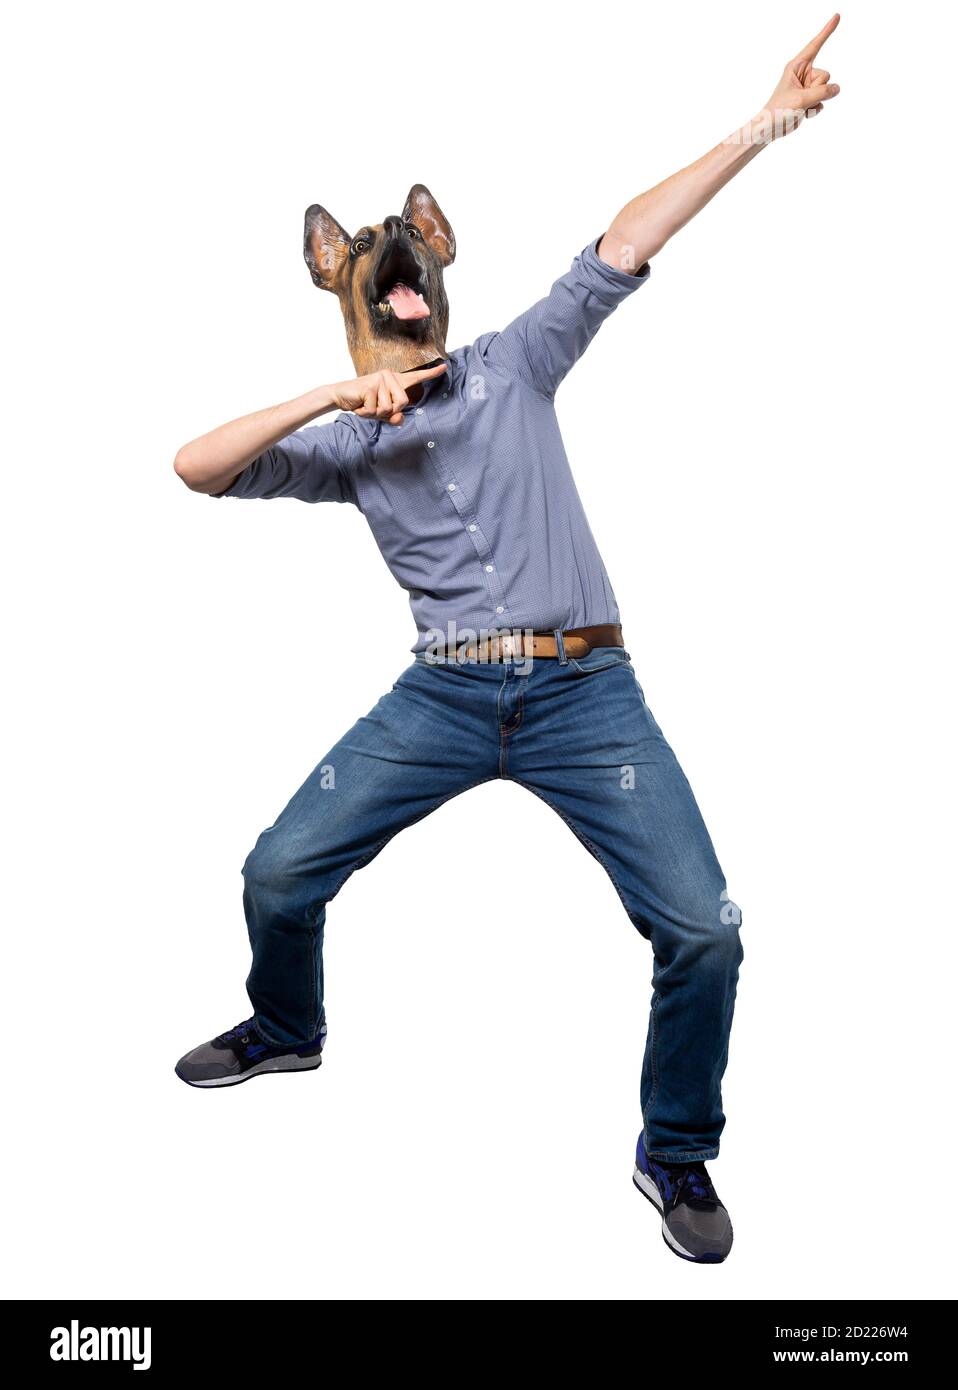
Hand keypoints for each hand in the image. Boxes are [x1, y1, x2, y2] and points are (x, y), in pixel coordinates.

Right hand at [330, 362, 446, 425]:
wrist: (341, 396)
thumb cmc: (364, 403)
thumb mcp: (381, 413)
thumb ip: (393, 417)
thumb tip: (400, 420)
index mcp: (395, 380)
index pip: (415, 378)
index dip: (431, 374)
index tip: (445, 367)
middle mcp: (389, 375)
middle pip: (403, 402)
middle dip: (390, 411)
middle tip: (375, 407)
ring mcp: (380, 379)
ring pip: (390, 407)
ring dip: (376, 413)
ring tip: (366, 404)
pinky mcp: (370, 385)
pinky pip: (376, 409)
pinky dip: (366, 413)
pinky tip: (360, 404)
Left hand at [757, 13, 841, 141]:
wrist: (771, 128)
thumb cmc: (779, 111)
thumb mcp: (800, 100)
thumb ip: (822, 92)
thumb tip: (837, 88)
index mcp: (796, 66)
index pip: (815, 45)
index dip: (827, 31)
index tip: (837, 16)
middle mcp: (804, 73)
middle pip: (825, 75)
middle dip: (818, 89)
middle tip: (801, 99)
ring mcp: (808, 86)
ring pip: (826, 88)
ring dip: (816, 100)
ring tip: (801, 107)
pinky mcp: (810, 97)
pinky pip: (824, 99)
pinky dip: (815, 108)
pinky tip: (803, 112)